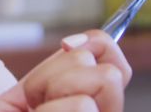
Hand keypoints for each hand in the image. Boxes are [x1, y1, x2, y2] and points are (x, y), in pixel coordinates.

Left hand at [0, 29, 131, 110]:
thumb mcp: (31, 91)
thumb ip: (60, 70)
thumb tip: (79, 44)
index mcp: (91, 108)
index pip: (119, 68)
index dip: (100, 44)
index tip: (67, 45)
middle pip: (113, 73)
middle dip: (64, 74)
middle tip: (36, 100)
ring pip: (101, 81)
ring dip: (51, 89)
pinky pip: (82, 105)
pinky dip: (49, 108)